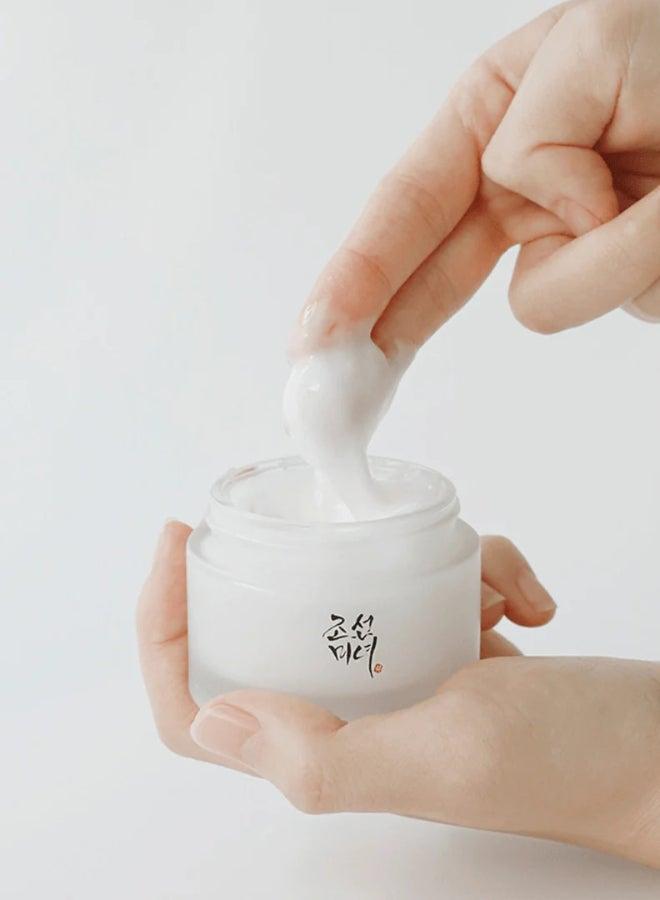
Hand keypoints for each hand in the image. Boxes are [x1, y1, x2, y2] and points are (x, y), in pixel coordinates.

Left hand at [136, 522, 553, 766]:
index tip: (179, 541)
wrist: (659, 754)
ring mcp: (401, 679)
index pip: (196, 707)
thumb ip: (325, 757)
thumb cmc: (565, 763)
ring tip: (485, 574)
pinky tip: (521, 595)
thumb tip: (216, 718)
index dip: (162, 629)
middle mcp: (351, 716)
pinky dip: (477, 572)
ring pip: (356, 595)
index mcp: (325, 750)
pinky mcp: (452, 649)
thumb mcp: (442, 754)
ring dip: (413, 563)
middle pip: (262, 633)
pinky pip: (430, 587)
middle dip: (272, 566)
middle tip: (292, 508)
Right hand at [293, 0, 659, 355]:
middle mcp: (519, 186)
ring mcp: (570, 238)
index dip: (353, 279)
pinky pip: (622, 305)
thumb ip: (534, 137)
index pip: (403, 210)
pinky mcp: (622, 274)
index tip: (315, 340)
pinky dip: (654, 268)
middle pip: (430, 277)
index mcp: (492, 120)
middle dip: (388, 329)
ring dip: (612, 257)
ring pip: (548, 301)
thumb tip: (544, 215)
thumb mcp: (595, 46)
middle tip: (340, 393)